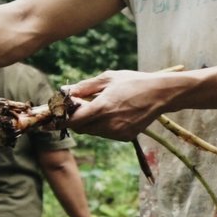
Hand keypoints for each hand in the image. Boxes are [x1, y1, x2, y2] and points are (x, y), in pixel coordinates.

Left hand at [64, 69, 188, 141]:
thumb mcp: (107, 78)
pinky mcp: (126, 137)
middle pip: (81, 128)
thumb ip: (84, 87)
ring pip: (94, 132)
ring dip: (91, 122)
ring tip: (103, 107)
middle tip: (82, 106)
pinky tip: (116, 113)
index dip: (62, 119)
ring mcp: (118, 132)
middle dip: (77, 119)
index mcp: (101, 107)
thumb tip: (64, 91)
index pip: (73, 121)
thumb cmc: (133, 82)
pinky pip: (107, 134)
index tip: (56, 117)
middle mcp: (108, 124)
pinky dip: (105, 126)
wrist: (160, 94)